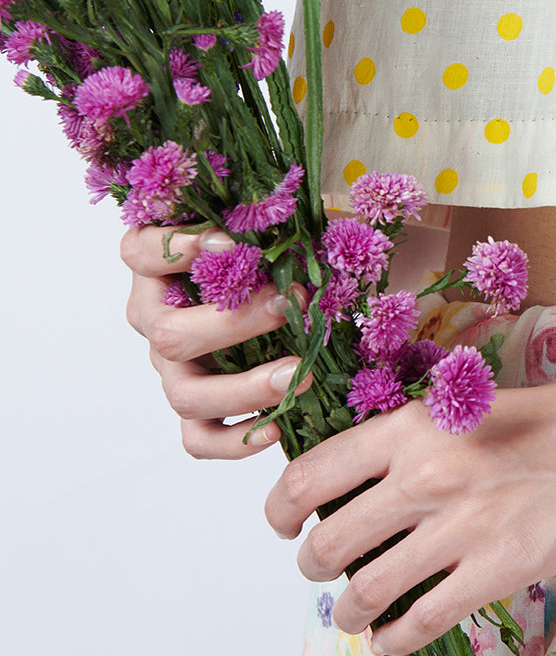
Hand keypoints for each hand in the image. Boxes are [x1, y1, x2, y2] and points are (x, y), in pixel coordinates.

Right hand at [121, 225, 310, 457]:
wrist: (256, 288)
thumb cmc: (253, 243)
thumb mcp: (253, 220)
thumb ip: (263, 215)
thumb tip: (315, 214)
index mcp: (153, 267)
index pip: (140, 252)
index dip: (180, 248)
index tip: (232, 241)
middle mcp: (152, 319)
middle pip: (169, 336)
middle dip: (233, 324)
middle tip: (288, 305)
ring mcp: (169, 368)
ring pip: (184, 396)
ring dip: (244, 389)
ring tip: (299, 374)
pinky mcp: (194, 407)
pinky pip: (198, 440)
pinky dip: (234, 442)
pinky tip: (277, 429)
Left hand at [263, 335, 555, 654]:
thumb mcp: (469, 408)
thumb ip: (414, 443)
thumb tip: (364, 489)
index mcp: (410, 426)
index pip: (308, 476)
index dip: (282, 510)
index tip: (286, 524)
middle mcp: (423, 475)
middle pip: (327, 542)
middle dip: (314, 568)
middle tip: (324, 572)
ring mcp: (460, 527)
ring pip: (365, 590)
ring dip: (349, 612)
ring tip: (354, 615)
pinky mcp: (499, 570)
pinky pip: (421, 621)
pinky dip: (395, 639)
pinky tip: (395, 638)